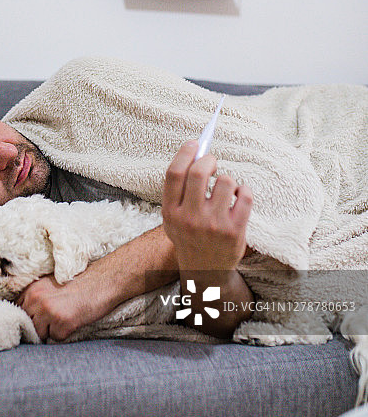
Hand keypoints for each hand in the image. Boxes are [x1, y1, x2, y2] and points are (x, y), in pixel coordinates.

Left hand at [16, 273, 103, 341]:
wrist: (104, 280)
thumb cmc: (81, 282)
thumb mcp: (52, 284)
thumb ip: (37, 297)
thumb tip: (27, 316)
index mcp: (32, 289)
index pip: (17, 310)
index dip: (27, 317)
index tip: (35, 320)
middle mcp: (36, 299)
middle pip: (27, 325)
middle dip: (38, 326)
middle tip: (54, 320)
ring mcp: (48, 311)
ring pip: (39, 334)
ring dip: (51, 331)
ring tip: (66, 318)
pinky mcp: (62, 323)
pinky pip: (56, 338)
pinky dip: (65, 334)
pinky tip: (74, 320)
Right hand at [162, 141, 252, 271]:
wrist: (205, 272)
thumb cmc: (189, 236)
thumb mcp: (173, 218)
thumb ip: (179, 190)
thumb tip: (195, 153)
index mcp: (171, 212)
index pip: (175, 174)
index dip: (185, 153)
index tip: (195, 143)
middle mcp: (190, 218)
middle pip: (199, 172)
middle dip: (209, 159)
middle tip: (212, 162)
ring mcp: (213, 225)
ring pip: (226, 181)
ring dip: (227, 179)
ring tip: (226, 190)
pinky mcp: (235, 231)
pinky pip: (246, 195)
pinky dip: (244, 190)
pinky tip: (239, 197)